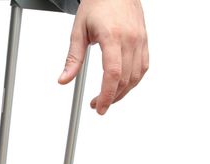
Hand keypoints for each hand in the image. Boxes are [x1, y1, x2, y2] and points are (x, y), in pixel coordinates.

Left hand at [58, 0, 148, 114]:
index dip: (107, 94)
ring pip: (136, 76)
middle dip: (112, 97)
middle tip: (98, 104)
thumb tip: (64, 79)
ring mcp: (140, 40)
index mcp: (112, 36)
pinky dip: (133, 80)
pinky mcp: (144, 40)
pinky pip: (143, 67)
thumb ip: (73, 58)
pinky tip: (122, 85)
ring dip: (123, 92)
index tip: (99, 107)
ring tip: (108, 97)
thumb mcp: (78, 31)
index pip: (112, 73)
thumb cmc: (97, 4)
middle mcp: (130, 39)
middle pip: (125, 79)